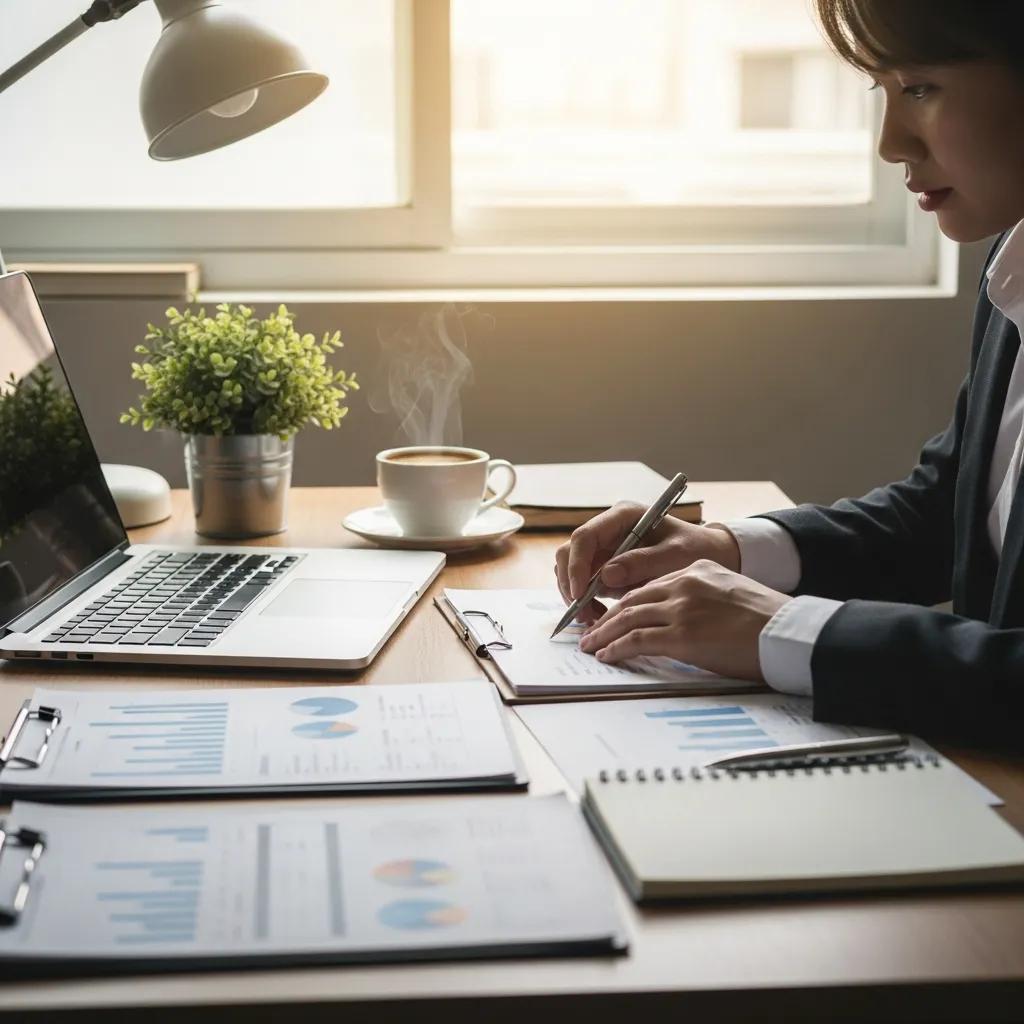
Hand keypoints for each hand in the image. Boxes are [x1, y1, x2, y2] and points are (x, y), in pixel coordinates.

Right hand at [554, 502, 740, 622]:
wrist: (709, 555)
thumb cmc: (696, 549)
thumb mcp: (676, 555)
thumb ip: (643, 562)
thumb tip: (606, 575)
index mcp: (622, 516)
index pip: (585, 537)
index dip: (577, 565)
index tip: (581, 594)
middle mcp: (608, 529)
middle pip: (570, 553)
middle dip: (571, 584)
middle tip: (584, 614)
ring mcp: (605, 548)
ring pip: (571, 570)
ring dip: (577, 596)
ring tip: (595, 619)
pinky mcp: (605, 566)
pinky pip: (584, 584)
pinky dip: (587, 602)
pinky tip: (602, 616)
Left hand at [578, 559, 790, 680]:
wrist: (789, 632)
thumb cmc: (769, 621)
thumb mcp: (732, 594)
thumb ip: (704, 599)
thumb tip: (686, 621)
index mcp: (698, 570)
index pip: (651, 584)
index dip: (627, 601)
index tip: (615, 613)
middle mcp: (685, 584)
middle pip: (633, 599)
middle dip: (608, 616)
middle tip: (592, 630)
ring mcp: (681, 609)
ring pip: (628, 618)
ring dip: (604, 633)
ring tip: (591, 645)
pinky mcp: (682, 635)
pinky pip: (637, 640)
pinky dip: (617, 648)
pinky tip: (607, 655)